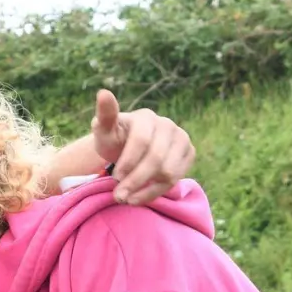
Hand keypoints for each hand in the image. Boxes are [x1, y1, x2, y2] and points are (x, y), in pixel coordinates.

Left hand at [91, 89, 194, 205]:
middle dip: (135, 180)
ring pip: (168, 172)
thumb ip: (104, 116)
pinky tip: (139, 196)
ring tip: (126, 198)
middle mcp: (168, 125)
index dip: (129, 161)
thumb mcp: (103, 130)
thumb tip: (103, 93)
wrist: (128, 148)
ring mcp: (181, 139)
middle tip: (118, 196)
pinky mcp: (189, 153)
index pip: (142, 140)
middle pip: (156, 159)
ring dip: (145, 190)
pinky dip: (156, 192)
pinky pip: (177, 178)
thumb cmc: (114, 140)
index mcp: (146, 117)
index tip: (115, 177)